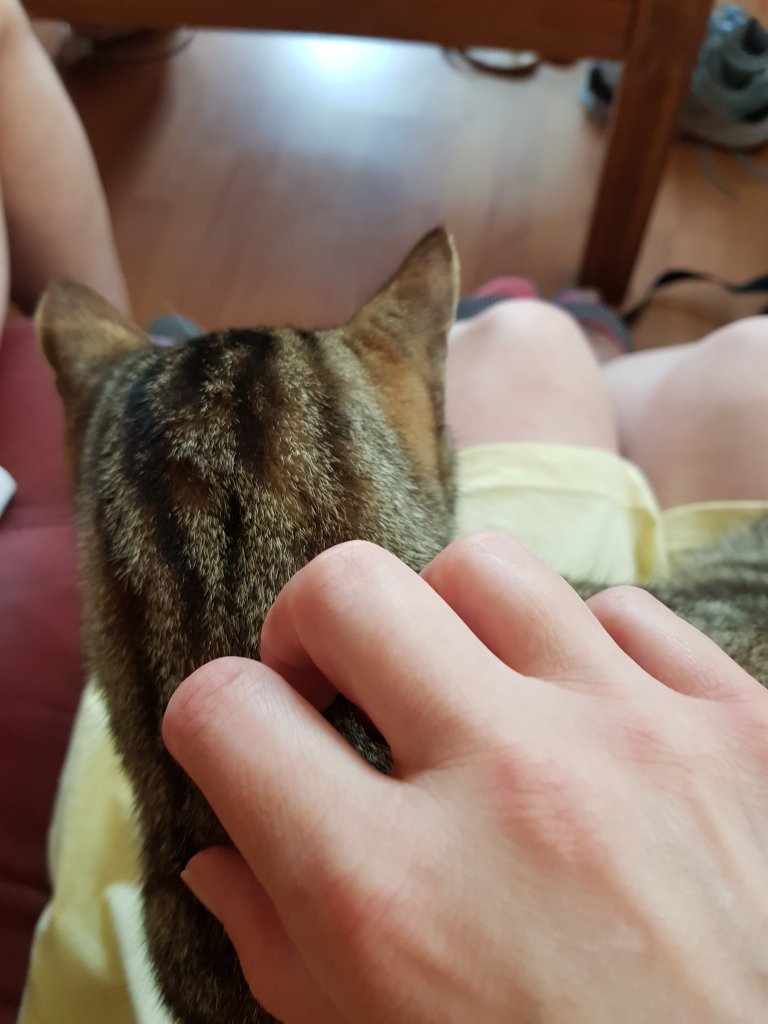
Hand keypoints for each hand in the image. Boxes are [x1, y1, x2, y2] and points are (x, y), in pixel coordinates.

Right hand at [163, 534, 767, 1023]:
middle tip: (338, 684)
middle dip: (312, 628)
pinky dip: (588, 657)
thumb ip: (282, 954)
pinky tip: (590, 726)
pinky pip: (629, 616)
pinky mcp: (749, 728)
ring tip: (467, 694)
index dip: (212, 720)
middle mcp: (513, 792)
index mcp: (391, 900)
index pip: (227, 713)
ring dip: (449, 625)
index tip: (247, 741)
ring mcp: (641, 741)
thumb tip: (216, 857)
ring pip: (487, 568)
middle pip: (348, 589)